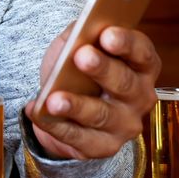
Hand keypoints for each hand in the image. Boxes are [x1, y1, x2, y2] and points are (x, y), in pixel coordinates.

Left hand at [25, 26, 160, 158]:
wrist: (66, 112)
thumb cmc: (77, 72)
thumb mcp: (78, 46)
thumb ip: (80, 36)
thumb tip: (78, 31)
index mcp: (140, 67)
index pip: (142, 53)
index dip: (126, 43)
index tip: (108, 34)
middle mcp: (140, 97)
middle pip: (124, 83)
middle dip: (103, 69)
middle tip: (82, 56)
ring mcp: (124, 124)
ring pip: (101, 114)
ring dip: (76, 106)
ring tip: (54, 99)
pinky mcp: (104, 146)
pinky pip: (78, 137)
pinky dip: (54, 125)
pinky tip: (36, 112)